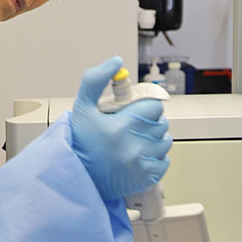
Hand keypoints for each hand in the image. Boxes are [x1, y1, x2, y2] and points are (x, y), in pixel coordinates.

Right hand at [70, 56, 171, 200]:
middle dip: (149, 121)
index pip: (153, 106)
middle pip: (161, 123)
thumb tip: (117, 62)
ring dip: (154, 139)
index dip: (145, 106)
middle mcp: (133, 147)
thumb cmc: (80, 143)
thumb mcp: (82, 108)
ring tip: (136, 141)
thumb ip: (95, 80)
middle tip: (132, 126)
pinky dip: (155, 158)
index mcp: (120, 127)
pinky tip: (139, 156)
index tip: (135, 111)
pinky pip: (164, 161)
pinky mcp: (147, 179)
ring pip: (165, 141)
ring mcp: (141, 165)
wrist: (76, 178)